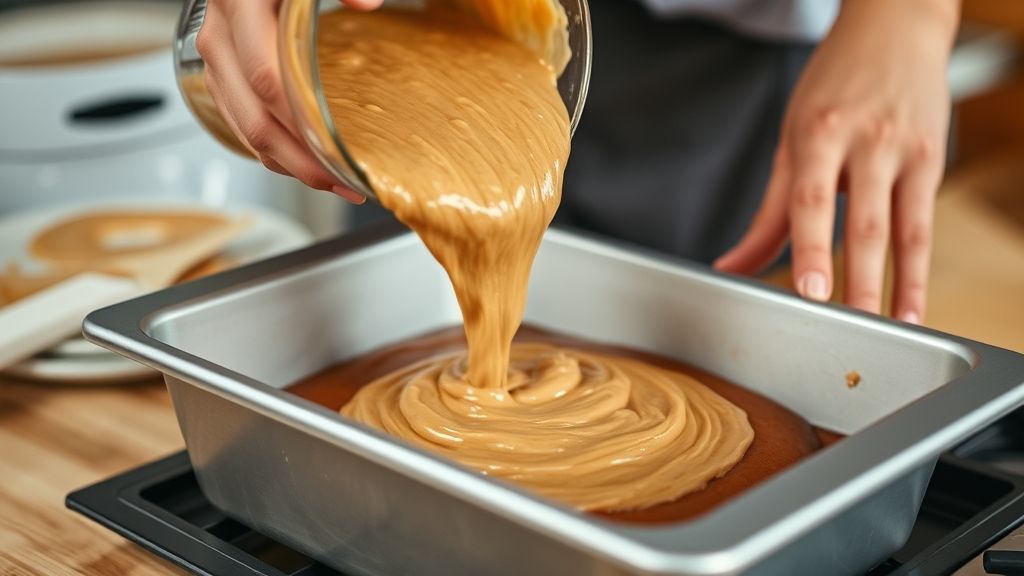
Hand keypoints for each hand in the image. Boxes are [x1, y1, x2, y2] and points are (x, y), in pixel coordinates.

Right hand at [195, 0, 381, 203]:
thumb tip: (368, 3)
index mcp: (240, 7)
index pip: (267, 78)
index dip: (301, 121)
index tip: (336, 149)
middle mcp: (220, 38)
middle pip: (256, 119)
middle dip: (300, 161)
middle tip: (342, 182)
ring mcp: (215, 60)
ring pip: (247, 131)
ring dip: (290, 165)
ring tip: (333, 183)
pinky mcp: (221, 76)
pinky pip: (243, 125)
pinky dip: (274, 152)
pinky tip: (306, 165)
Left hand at [715, 0, 959, 323]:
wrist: (895, 30)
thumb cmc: (834, 89)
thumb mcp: (790, 140)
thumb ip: (767, 213)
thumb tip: (731, 266)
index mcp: (819, 134)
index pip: (812, 201)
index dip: (812, 249)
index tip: (811, 290)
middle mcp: (867, 142)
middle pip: (863, 223)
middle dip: (859, 281)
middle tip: (851, 327)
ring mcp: (907, 151)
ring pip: (906, 230)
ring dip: (900, 286)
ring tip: (892, 330)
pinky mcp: (934, 160)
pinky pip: (927, 225)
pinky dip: (920, 271)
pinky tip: (912, 305)